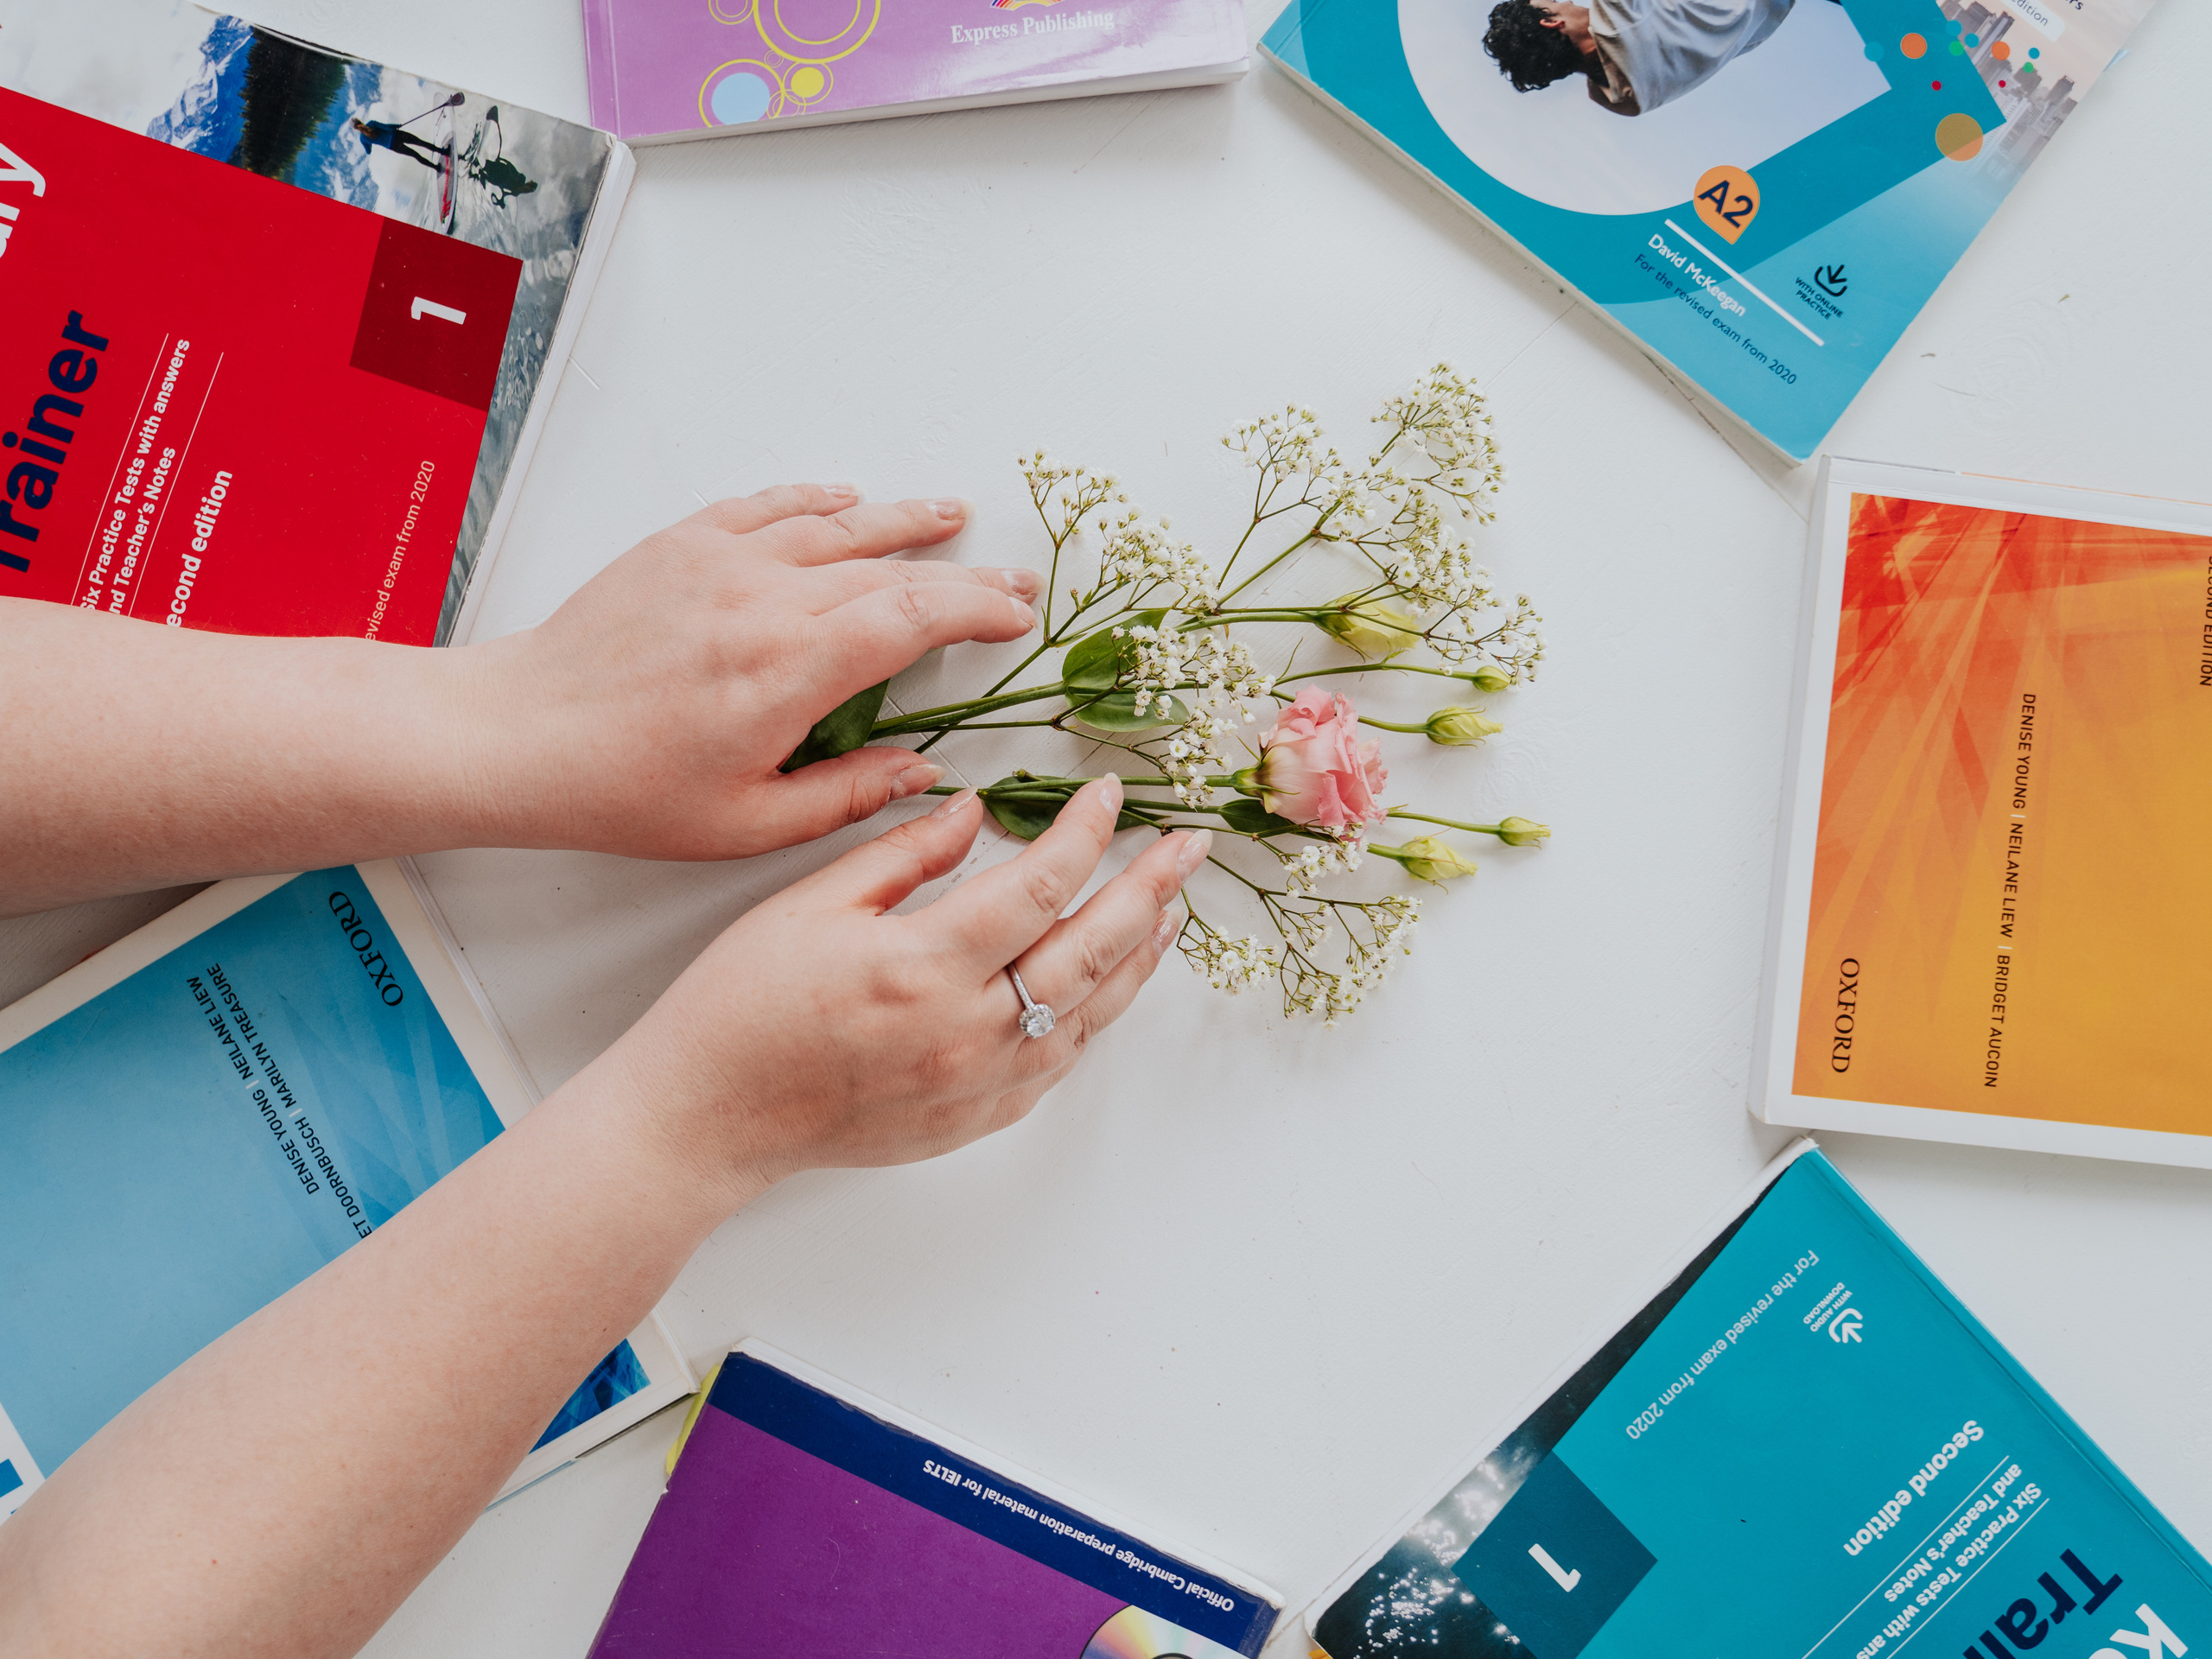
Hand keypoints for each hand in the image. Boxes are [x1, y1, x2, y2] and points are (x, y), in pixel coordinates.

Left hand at [461, 484, 1041, 859]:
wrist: (518, 736)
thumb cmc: (624, 792)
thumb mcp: (747, 824)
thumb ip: (846, 797)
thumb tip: (919, 772)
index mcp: (787, 673)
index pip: (912, 619)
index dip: (976, 612)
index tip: (1015, 617)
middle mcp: (762, 601)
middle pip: (889, 570)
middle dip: (962, 573)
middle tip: (1013, 581)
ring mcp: (719, 563)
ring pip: (836, 525)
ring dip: (903, 520)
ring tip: (952, 516)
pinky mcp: (679, 546)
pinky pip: (766, 506)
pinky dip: (815, 500)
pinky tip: (847, 498)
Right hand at [597, 778, 1208, 1193]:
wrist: (705, 1118)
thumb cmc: (739, 1006)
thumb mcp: (809, 905)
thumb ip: (903, 854)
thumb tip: (978, 812)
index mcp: (921, 965)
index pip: (1037, 886)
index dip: (1084, 834)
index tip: (1109, 796)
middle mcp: (963, 1032)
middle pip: (1089, 952)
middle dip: (1148, 890)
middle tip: (1188, 847)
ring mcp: (974, 1085)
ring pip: (1088, 1016)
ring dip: (1137, 959)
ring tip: (1169, 911)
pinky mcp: (970, 1120)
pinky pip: (1056, 1065)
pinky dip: (1093, 1019)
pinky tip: (1107, 986)